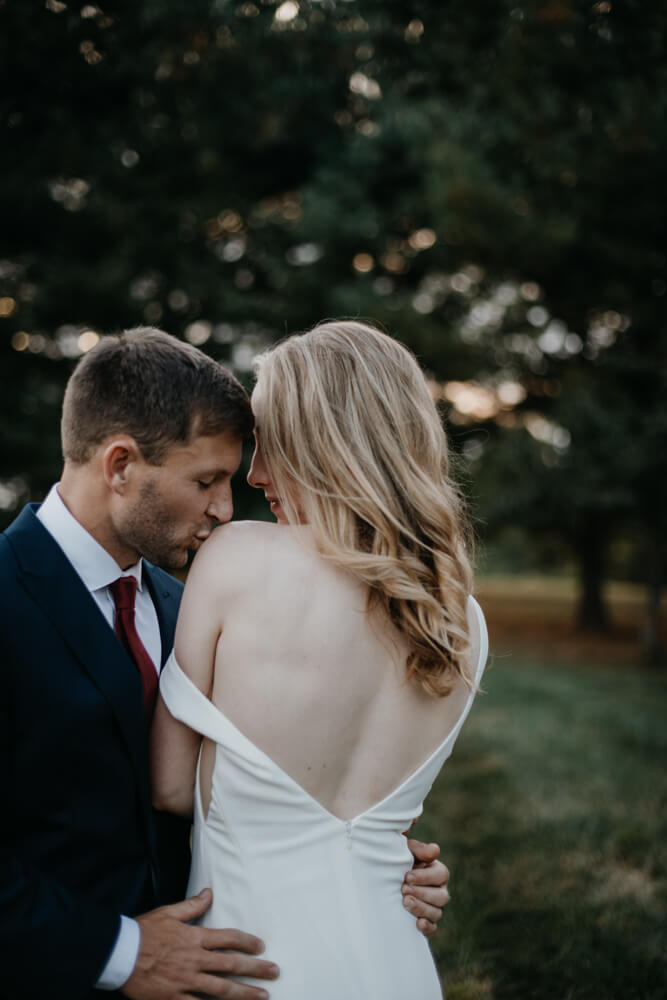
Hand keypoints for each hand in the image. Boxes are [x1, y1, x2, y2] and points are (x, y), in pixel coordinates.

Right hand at [122, 889, 278, 999]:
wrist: (120, 954)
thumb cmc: (143, 931)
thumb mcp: (168, 912)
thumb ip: (192, 905)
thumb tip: (209, 893)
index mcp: (195, 937)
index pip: (229, 938)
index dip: (248, 942)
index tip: (262, 947)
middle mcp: (195, 960)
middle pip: (232, 964)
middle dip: (256, 968)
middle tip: (275, 971)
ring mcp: (186, 981)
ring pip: (221, 989)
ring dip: (244, 992)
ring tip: (263, 995)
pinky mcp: (174, 998)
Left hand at [402, 838, 449, 936]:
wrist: (381, 880)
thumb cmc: (396, 862)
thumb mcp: (406, 852)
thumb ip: (419, 850)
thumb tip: (435, 850)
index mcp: (436, 871)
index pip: (441, 874)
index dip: (425, 877)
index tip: (407, 877)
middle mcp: (439, 890)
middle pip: (442, 896)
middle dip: (422, 893)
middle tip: (403, 890)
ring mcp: (434, 908)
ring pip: (437, 912)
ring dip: (421, 908)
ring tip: (405, 903)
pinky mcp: (426, 922)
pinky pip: (432, 927)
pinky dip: (426, 927)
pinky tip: (417, 924)